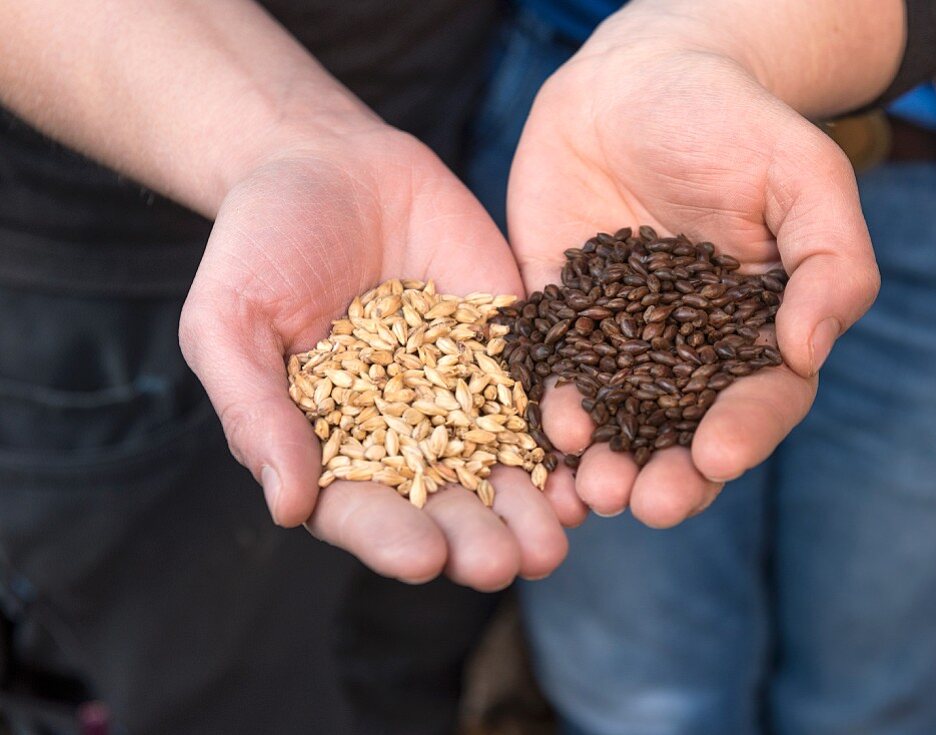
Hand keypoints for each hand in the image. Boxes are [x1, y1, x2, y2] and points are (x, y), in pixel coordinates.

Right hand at [180, 126, 566, 589]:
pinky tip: (591, 461)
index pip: (362, 511)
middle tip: (510, 563)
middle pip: (446, 503)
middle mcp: (406, 434)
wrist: (329, 165)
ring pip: (504, 464)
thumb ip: (255, 410)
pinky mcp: (511, 347)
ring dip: (535, 506)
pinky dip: (567, 432)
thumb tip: (287, 506)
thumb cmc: (260, 245)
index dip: (391, 538)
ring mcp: (465, 392)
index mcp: (334, 446)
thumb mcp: (230, 321)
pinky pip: (542, 394)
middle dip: (479, 538)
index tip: (424, 557)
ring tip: (560, 537)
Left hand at [507, 12, 879, 527]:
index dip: (745, 432)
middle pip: (683, 431)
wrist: (633, 79)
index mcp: (755, 327)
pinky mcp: (557, 316)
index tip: (718, 456)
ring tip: (591, 486)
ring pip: (616, 419)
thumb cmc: (731, 118)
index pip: (760, 398)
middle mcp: (688, 348)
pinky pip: (550, 371)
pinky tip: (542, 434)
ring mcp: (618, 338)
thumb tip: (810, 350)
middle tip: (643, 502)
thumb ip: (830, 260)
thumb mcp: (801, 173)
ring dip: (605, 460)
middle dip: (668, 475)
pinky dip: (546, 408)